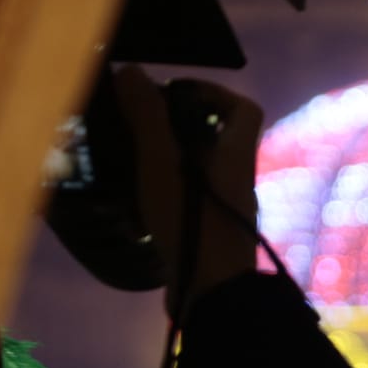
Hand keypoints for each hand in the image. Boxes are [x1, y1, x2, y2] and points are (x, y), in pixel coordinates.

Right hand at [111, 66, 262, 320]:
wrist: (211, 296)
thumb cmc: (192, 224)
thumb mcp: (162, 162)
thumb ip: (148, 116)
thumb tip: (132, 72)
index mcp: (236, 157)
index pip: (243, 109)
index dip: (212, 91)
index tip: (173, 92)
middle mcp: (236, 181)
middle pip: (213, 139)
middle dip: (174, 126)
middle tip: (135, 124)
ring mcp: (223, 211)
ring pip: (196, 171)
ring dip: (163, 160)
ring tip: (124, 158)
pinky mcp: (207, 236)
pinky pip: (186, 201)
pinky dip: (160, 193)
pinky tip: (129, 200)